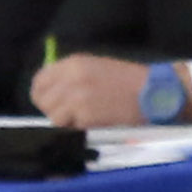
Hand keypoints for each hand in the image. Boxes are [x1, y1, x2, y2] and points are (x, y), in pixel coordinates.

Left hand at [33, 51, 154, 132]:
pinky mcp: (85, 115)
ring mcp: (77, 97)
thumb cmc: (126, 80)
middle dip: (53, 110)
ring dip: (65, 121)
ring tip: (84, 117)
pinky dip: (79, 128)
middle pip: (42, 100)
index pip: (39, 80)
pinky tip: (94, 121)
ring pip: (53, 117)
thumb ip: (70, 76)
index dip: (42, 94)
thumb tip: (50, 92)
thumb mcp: (95, 67)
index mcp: (73, 62)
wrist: (151, 92)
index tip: (51, 103)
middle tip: (70, 114)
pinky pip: (70, 127)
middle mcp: (71, 77)